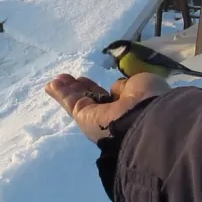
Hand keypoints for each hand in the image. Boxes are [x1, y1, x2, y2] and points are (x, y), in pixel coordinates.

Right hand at [45, 72, 170, 142]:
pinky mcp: (84, 119)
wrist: (146, 123)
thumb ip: (126, 87)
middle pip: (94, 100)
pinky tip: (51, 85)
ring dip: (68, 89)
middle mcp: (114, 115)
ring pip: (80, 101)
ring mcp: (98, 118)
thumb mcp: (143, 84)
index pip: (116, 99)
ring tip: (57, 79)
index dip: (108, 90)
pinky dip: (61, 93)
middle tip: (73, 79)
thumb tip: (115, 90)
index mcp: (132, 107)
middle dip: (83, 89)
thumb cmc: (149, 100)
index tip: (102, 84)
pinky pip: (72, 103)